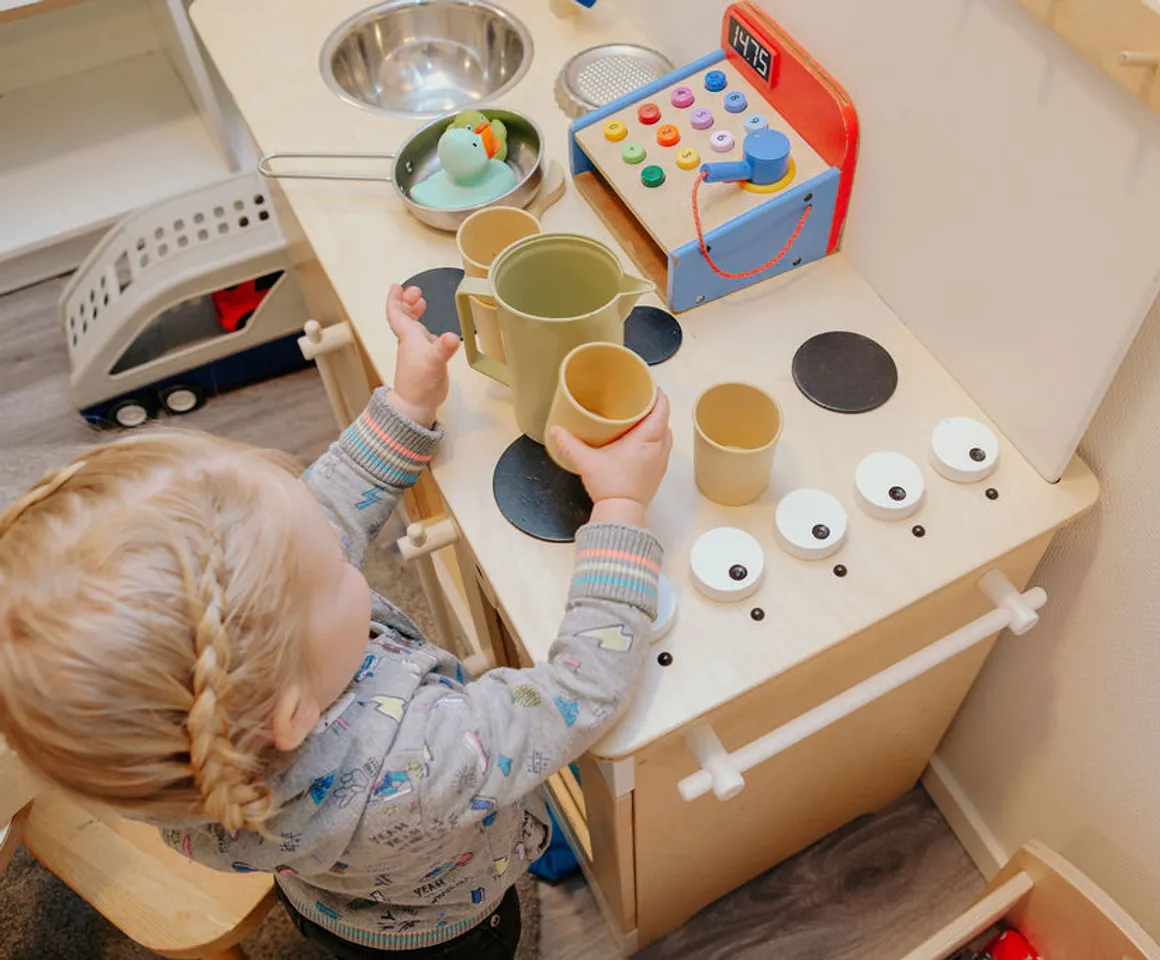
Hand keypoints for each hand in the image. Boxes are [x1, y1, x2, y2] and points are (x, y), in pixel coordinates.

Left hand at [384, 283, 460, 426]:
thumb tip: (453, 337)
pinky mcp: (425, 360)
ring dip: (415, 313)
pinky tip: (432, 331)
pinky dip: (425, 329)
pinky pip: (422, 339)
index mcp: (409, 338)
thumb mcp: (434, 363)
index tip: (397, 286)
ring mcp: (417, 351)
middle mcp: (410, 342)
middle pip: (404, 317)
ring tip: (421, 303)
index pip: (397, 314)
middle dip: (408, 302)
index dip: (395, 299)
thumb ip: (443, 349)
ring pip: (412, 327)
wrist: (416, 406)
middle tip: (415, 292)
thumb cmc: (420, 385)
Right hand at [550, 390, 672, 525]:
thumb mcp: (586, 461)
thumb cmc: (611, 487)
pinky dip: (655, 442)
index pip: (661, 410)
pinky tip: (640, 443)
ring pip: (665, 436)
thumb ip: (569, 444)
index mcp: (646, 439)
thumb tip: (556, 430)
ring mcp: (660, 463)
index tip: (651, 387)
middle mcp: (658, 449)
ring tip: (641, 420)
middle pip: (664, 421)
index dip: (659, 395)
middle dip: (656, 409)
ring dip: (657, 426)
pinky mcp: (657, 474)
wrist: (621, 512)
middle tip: (642, 401)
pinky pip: (661, 450)